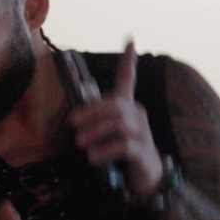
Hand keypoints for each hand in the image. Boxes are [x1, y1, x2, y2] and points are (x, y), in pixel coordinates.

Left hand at [69, 41, 163, 195]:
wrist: (146, 179)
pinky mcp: (143, 151)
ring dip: (95, 132)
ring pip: (118, 123)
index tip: (130, 40)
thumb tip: (73, 118)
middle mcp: (137, 115)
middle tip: (72, 123)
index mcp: (128, 108)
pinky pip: (123, 145)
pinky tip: (93, 158)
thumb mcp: (106, 136)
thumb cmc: (123, 154)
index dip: (128, 61)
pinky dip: (105, 150)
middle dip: (91, 111)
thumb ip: (94, 124)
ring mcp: (142, 132)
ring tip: (80, 144)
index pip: (127, 80)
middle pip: (115, 104)